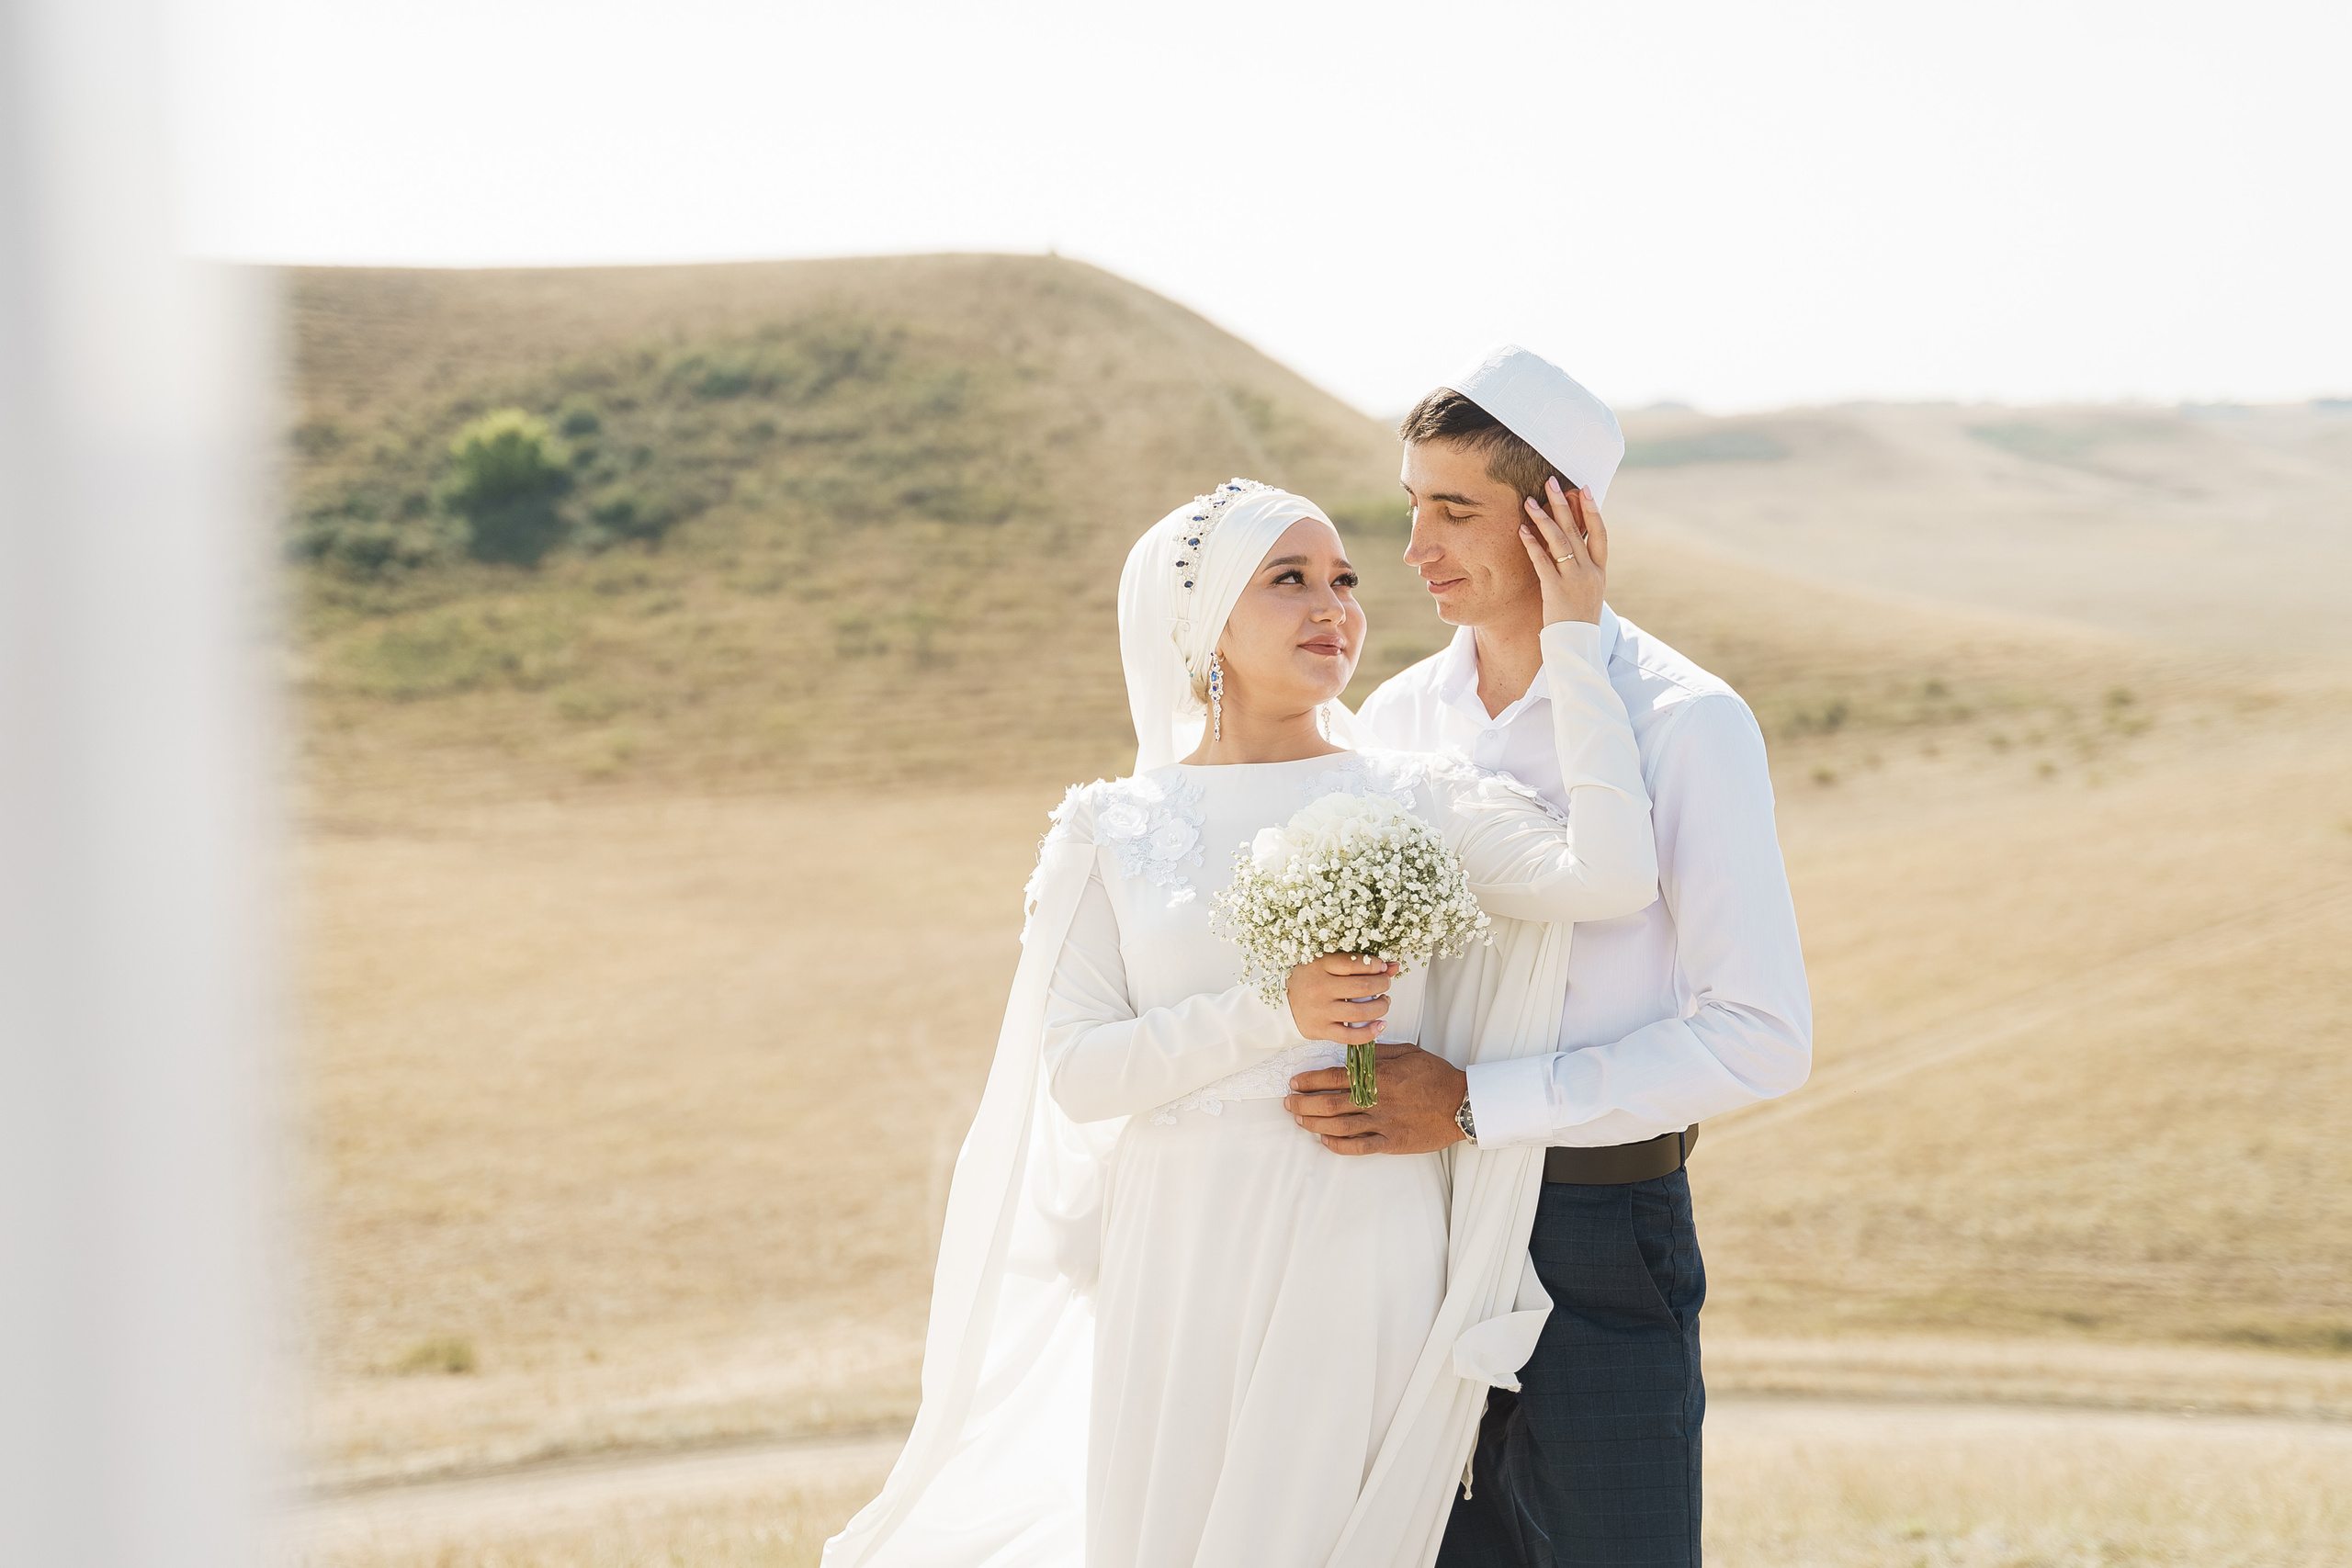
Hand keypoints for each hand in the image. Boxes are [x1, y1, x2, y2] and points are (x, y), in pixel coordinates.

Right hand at [1285, 954, 1396, 1044]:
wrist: (1280, 1006)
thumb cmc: (1307, 982)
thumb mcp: (1326, 964)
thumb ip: (1358, 962)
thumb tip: (1392, 966)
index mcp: (1320, 965)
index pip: (1354, 962)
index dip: (1375, 965)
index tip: (1381, 966)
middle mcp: (1320, 988)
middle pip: (1363, 987)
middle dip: (1383, 984)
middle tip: (1385, 984)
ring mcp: (1321, 1011)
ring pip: (1361, 1012)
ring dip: (1381, 1007)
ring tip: (1383, 1002)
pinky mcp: (1322, 1030)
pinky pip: (1351, 1036)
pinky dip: (1370, 1032)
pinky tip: (1379, 1025)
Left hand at [1285, 1042, 1467, 1154]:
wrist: (1462, 1104)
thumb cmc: (1435, 1076)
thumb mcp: (1407, 1052)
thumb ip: (1377, 1052)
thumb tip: (1352, 1049)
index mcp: (1379, 1076)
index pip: (1335, 1077)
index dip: (1310, 1080)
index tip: (1295, 1081)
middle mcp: (1377, 1101)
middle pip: (1330, 1104)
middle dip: (1304, 1103)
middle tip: (1289, 1102)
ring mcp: (1383, 1124)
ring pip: (1339, 1126)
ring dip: (1314, 1123)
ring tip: (1300, 1119)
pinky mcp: (1392, 1143)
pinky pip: (1359, 1148)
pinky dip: (1338, 1145)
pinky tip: (1325, 1140)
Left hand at [1518, 476, 1607, 624]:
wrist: (1577, 647)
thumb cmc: (1579, 620)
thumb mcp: (1588, 592)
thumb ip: (1583, 570)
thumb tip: (1572, 547)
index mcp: (1600, 572)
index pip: (1601, 534)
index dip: (1593, 510)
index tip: (1585, 489)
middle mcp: (1590, 573)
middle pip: (1577, 531)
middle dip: (1564, 504)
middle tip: (1551, 482)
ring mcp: (1574, 581)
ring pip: (1559, 542)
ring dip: (1544, 519)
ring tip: (1530, 501)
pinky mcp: (1555, 590)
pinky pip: (1543, 561)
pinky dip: (1532, 544)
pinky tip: (1522, 529)